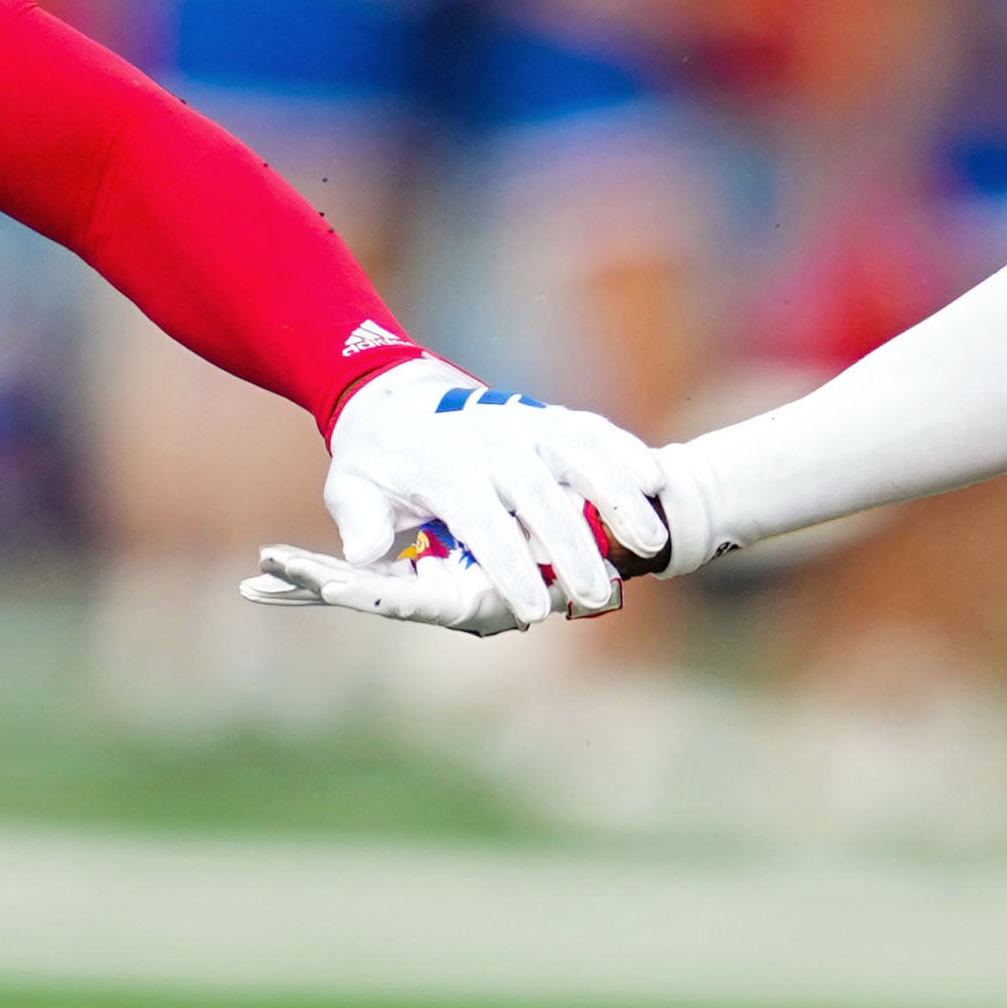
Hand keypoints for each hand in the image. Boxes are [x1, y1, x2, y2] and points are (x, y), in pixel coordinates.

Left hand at [262, 361, 666, 629]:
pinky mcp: (549, 416)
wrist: (396, 398)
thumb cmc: (376, 461)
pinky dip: (625, 453)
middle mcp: (491, 442)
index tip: (534, 609)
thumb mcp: (351, 489)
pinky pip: (593, 431)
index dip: (512, 568)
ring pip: (580, 458)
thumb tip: (363, 556)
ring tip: (649, 543)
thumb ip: (361, 523)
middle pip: (541, 499)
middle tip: (596, 596)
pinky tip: (656, 482)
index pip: (485, 524)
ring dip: (618, 499)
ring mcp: (526, 424)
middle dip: (572, 550)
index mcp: (445, 469)